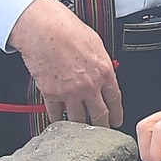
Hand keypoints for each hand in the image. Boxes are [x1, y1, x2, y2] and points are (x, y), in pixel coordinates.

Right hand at [8, 0, 123, 126]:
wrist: (43, 29)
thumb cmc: (67, 29)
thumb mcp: (95, 44)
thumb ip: (101, 63)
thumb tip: (103, 72)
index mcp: (104, 71)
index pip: (115, 100)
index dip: (116, 114)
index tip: (116, 121)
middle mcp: (90, 85)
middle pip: (100, 116)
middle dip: (102, 126)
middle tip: (102, 130)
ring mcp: (71, 92)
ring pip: (79, 120)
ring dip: (80, 126)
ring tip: (80, 130)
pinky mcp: (51, 95)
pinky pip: (56, 115)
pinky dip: (57, 120)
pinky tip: (59, 121)